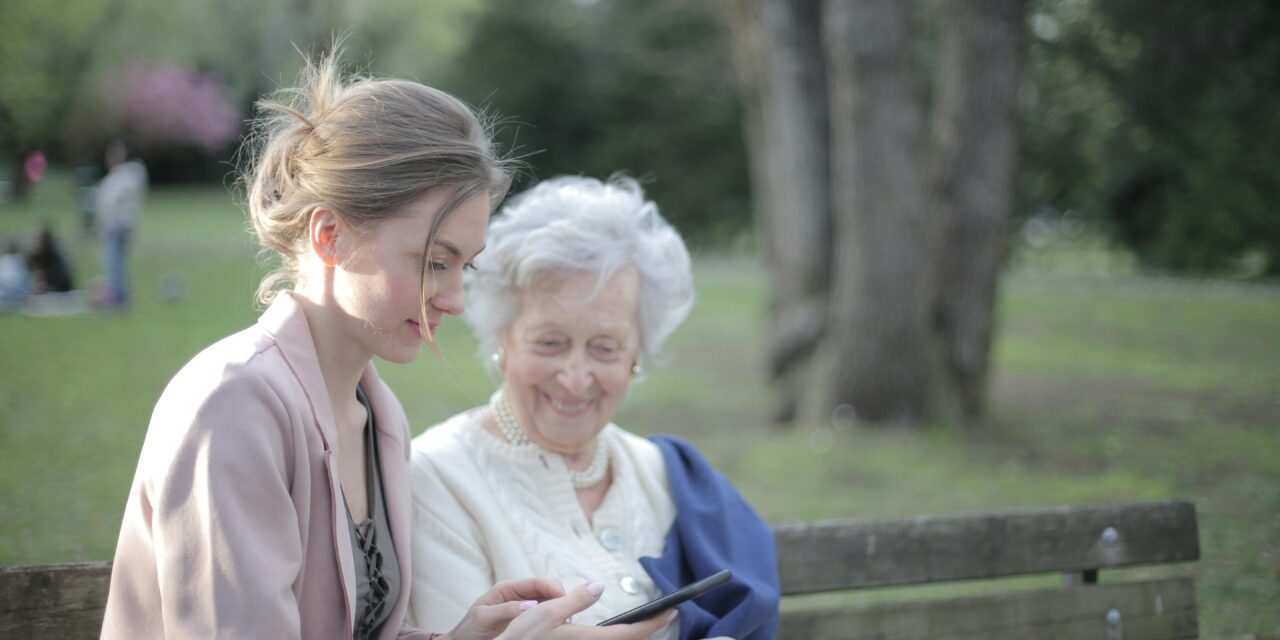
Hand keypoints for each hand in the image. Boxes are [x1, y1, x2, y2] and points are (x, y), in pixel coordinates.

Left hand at [441, 577, 565, 639]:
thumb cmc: (468, 630)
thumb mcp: (484, 618)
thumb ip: (506, 610)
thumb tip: (530, 605)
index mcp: (506, 589)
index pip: (536, 583)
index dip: (553, 588)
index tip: (565, 598)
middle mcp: (516, 596)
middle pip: (546, 591)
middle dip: (560, 599)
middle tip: (569, 613)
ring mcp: (521, 608)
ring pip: (547, 604)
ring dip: (558, 610)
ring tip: (566, 622)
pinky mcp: (524, 621)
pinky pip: (542, 617)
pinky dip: (552, 620)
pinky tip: (557, 627)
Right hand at [497, 581, 677, 638]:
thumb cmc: (521, 637)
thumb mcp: (546, 611)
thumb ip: (576, 598)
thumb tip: (600, 586)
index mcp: (588, 639)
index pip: (631, 633)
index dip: (654, 623)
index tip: (672, 612)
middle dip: (647, 630)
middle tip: (662, 617)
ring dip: (631, 636)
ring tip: (643, 623)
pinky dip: (615, 639)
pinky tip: (613, 632)